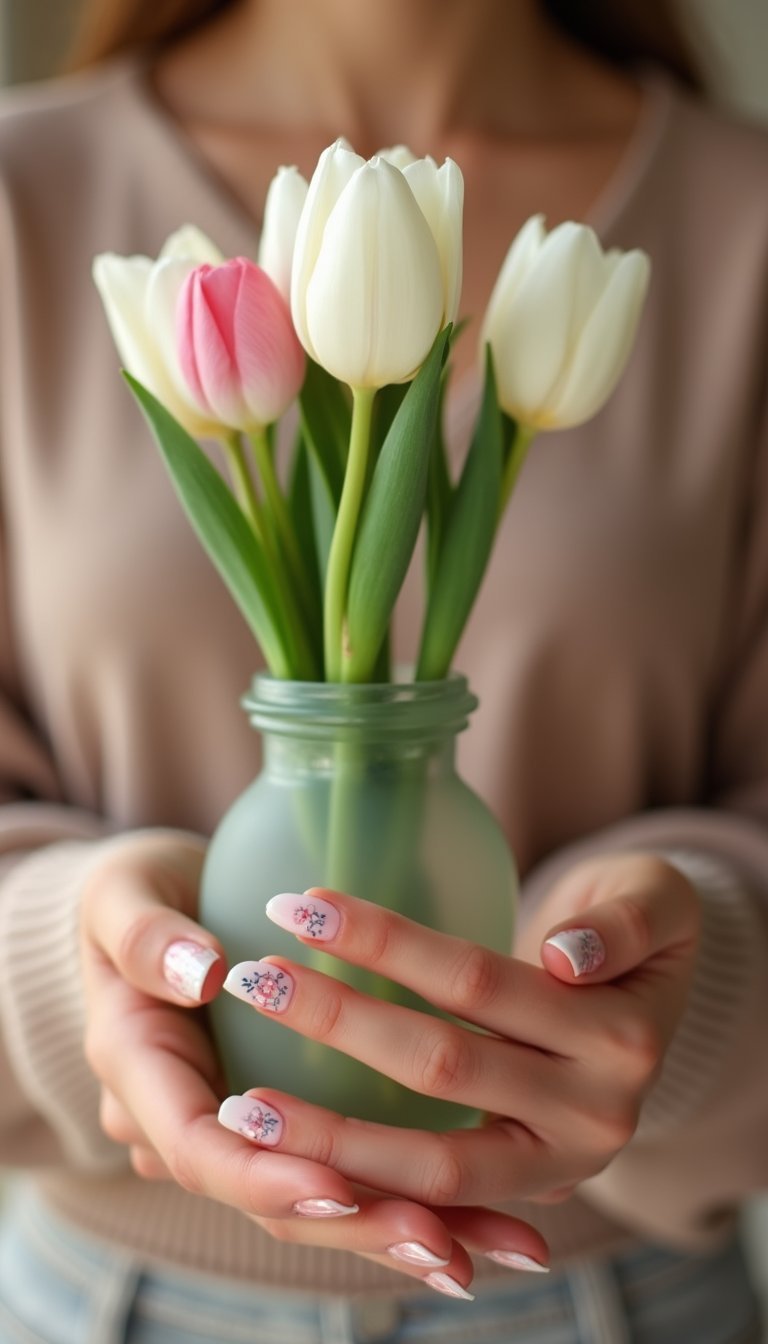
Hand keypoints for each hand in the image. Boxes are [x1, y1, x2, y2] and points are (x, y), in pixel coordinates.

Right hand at [80, 831, 546, 1294]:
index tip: (338, 1184)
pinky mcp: (284, 1120)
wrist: (145, 910)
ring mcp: (237, 1129)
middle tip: (440, 1246)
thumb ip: (146, 936)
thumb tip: (203, 973)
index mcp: (140, 1073)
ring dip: (393, 1233)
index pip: (200, 1150)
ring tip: (476, 1259)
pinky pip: (343, 1171)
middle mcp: (187, 1120)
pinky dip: (406, 1201)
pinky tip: (476, 1230)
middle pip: (268, 1199)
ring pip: (315, 1199)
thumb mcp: (121, 895)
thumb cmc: (136, 893)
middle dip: (354, 1226)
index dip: (268, 1176)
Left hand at [220, 853, 697, 1209]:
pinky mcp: (524, 1190)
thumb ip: (622, 925)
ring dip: (331, 1132)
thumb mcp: (654, 903)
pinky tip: (292, 1157)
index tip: (299, 906)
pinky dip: (365, 1182)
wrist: (660, 1004)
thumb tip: (565, 958)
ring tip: (244, 1102)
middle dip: (337, 1024)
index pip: (476, 984)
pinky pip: (435, 1198)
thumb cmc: (641, 931)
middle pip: (440, 1068)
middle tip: (250, 980)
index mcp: (620, 1039)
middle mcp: (594, 1115)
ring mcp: (558, 1165)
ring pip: (432, 1161)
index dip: (387, 945)